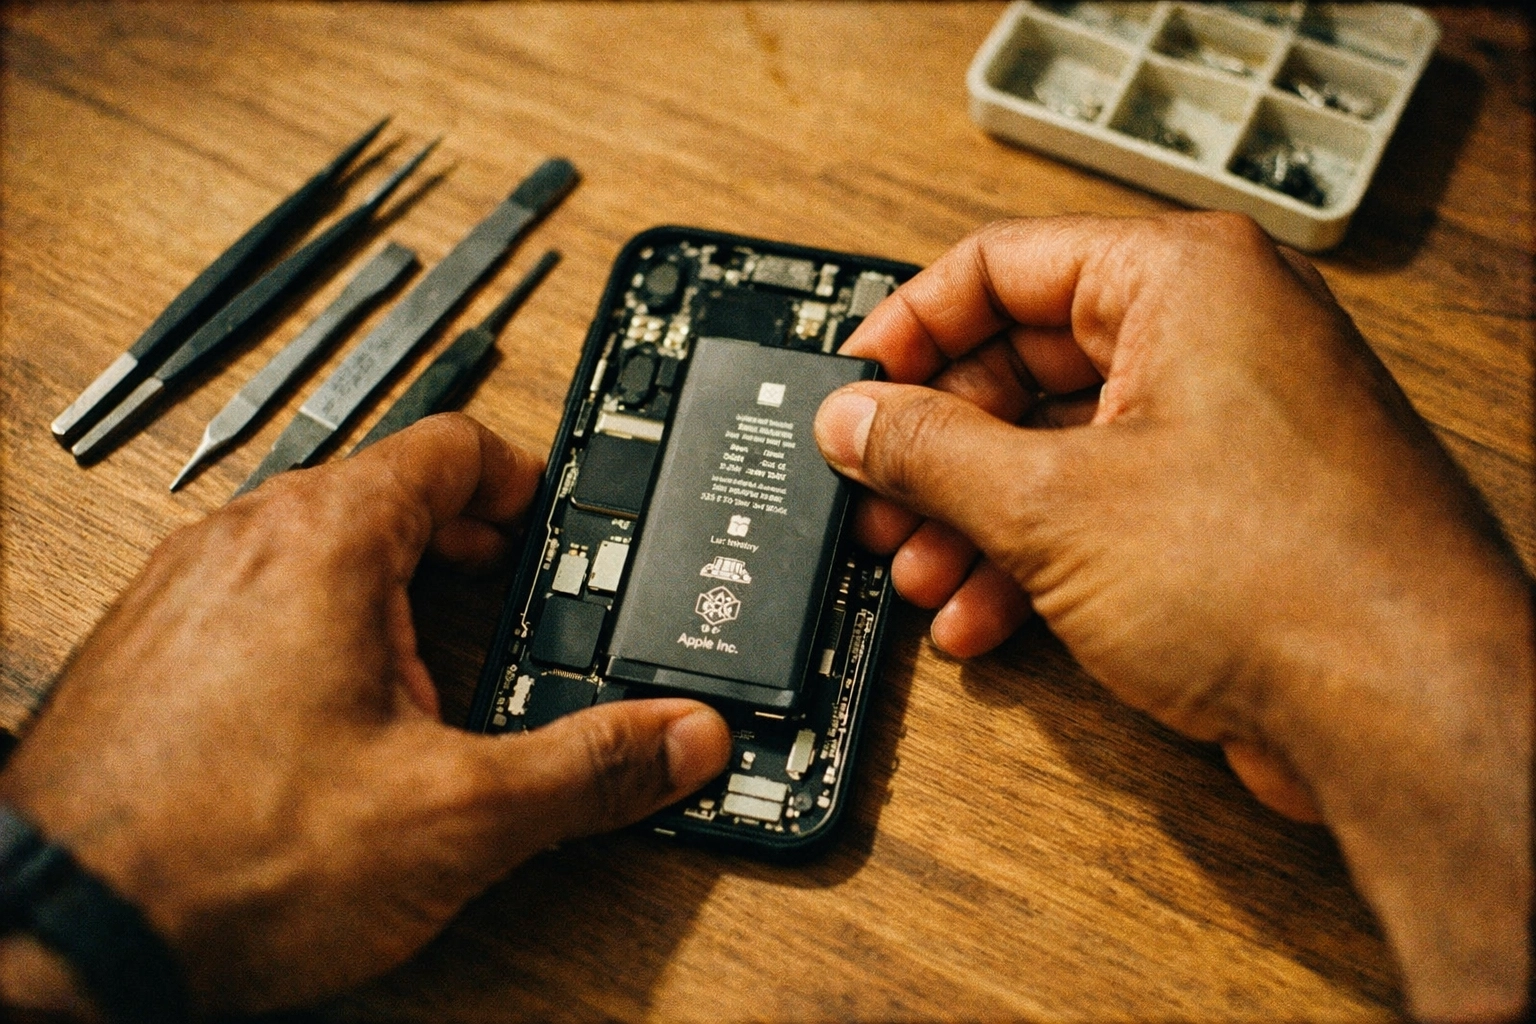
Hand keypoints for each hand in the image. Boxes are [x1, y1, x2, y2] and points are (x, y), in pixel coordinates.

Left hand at [0, 413, 731, 1012]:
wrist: (61, 937)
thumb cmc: (220, 859)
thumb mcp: (455, 815)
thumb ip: (588, 768)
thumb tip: (679, 739)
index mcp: (323, 541)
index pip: (448, 446)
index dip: (519, 477)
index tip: (553, 516)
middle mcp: (241, 543)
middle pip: (384, 492)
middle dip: (463, 544)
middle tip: (511, 595)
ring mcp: (184, 593)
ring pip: (316, 545)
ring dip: (391, 588)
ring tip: (434, 667)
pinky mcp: (152, 651)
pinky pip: (260, 600)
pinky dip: (321, 627)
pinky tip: (340, 716)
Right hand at [815, 214, 1530, 1018]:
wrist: (1401, 707)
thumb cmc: (1283, 576)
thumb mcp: (1052, 502)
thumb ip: (930, 449)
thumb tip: (856, 417)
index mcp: (1182, 282)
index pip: (1003, 264)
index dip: (910, 328)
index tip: (854, 386)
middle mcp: (1211, 339)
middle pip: (1022, 363)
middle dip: (937, 446)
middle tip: (877, 495)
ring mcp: (1224, 429)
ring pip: (1055, 448)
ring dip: (973, 517)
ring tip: (917, 571)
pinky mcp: (1228, 513)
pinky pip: (1101, 510)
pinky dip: (1032, 559)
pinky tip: (981, 616)